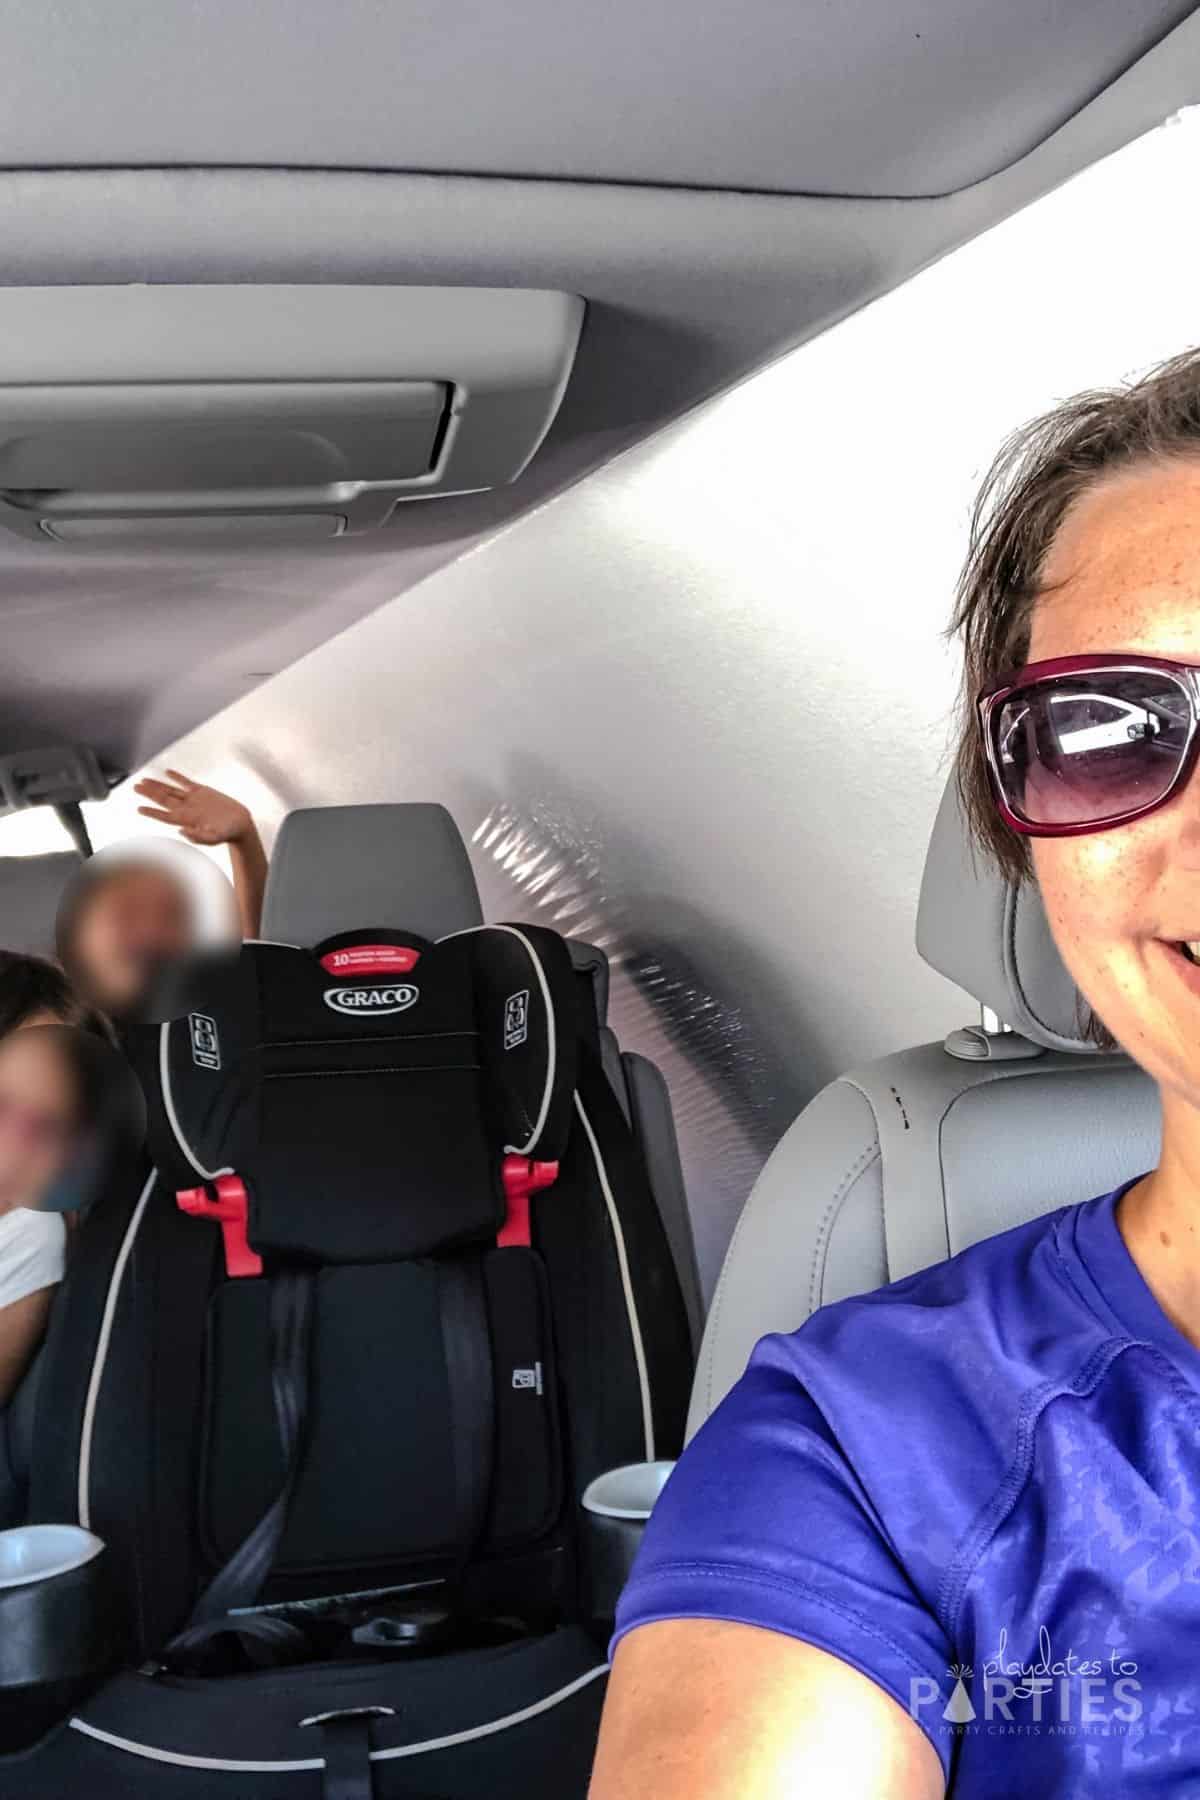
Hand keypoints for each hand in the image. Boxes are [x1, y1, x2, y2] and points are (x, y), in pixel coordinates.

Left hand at [134, 770, 253, 846]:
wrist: (239, 824)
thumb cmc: (227, 833)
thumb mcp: (214, 838)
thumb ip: (198, 837)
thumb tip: (181, 831)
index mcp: (187, 820)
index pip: (164, 815)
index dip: (151, 812)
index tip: (139, 809)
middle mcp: (186, 809)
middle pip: (163, 800)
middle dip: (148, 794)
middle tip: (135, 787)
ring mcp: (193, 799)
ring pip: (170, 790)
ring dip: (157, 785)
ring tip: (144, 780)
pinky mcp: (202, 791)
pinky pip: (186, 782)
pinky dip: (176, 777)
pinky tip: (167, 772)